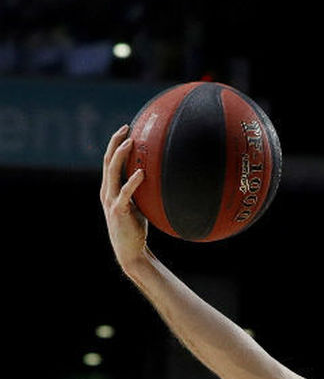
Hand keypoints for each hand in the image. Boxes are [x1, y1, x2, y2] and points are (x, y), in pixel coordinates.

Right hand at [99, 125, 149, 269]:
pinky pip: (125, 193)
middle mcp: (107, 191)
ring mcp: (111, 200)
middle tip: (126, 128)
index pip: (109, 160)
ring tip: (130, 142)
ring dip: (120, 156)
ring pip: (112, 173)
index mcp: (110, 188)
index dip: (115, 143)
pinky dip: (133, 182)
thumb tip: (160, 176)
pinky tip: (143, 173)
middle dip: (115, 142)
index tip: (126, 128)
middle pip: (107, 161)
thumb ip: (142, 190)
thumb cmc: (136, 227)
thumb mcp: (139, 204)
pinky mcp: (119, 211)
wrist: (130, 250)